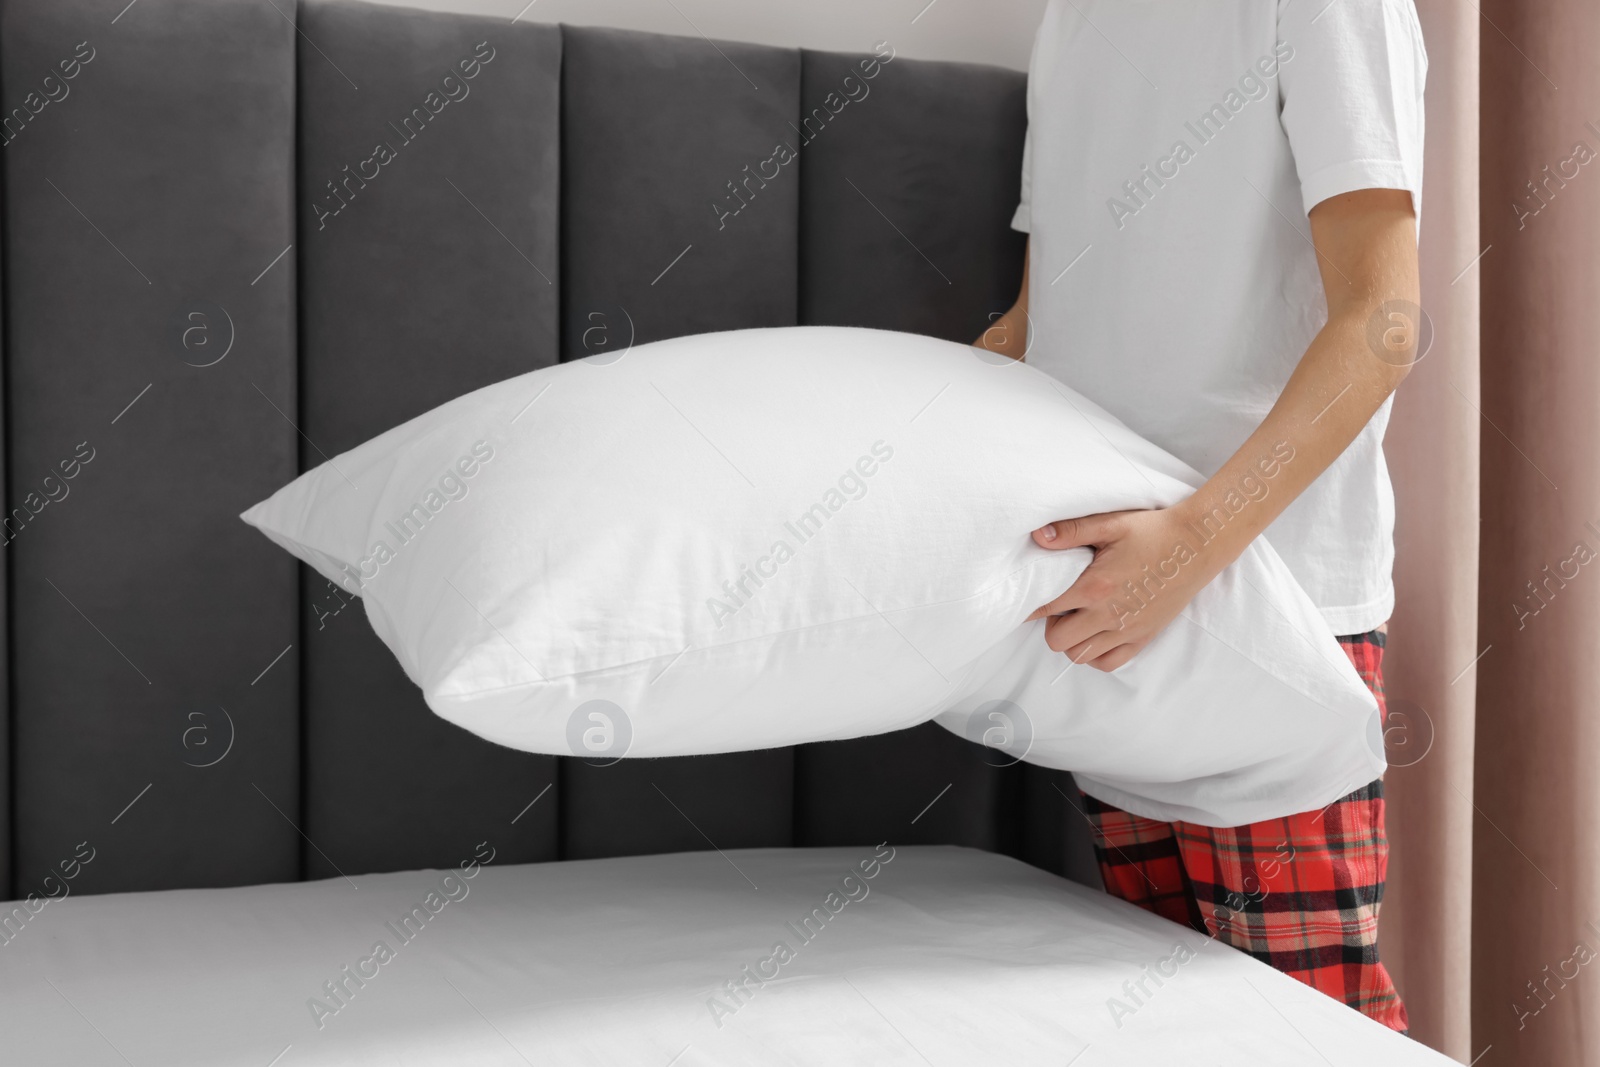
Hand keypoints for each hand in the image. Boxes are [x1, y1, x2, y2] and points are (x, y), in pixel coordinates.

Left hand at [1024, 506, 1220, 671]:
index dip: (1032, 604)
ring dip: (1072, 640)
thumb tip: (1037, 537)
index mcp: (1095, 586)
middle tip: (1061, 604)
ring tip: (1080, 616)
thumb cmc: (1153, 531)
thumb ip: (1070, 532)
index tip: (1032, 596)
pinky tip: (1098, 632)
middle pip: (1057, 641)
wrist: (1198, 544)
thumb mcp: (1110, 524)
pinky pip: (1108, 663)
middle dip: (1051, 624)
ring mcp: (1127, 631)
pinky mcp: (1143, 638)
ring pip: (1080, 656)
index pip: (1045, 608)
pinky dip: (1096, 654)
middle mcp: (1109, 615)